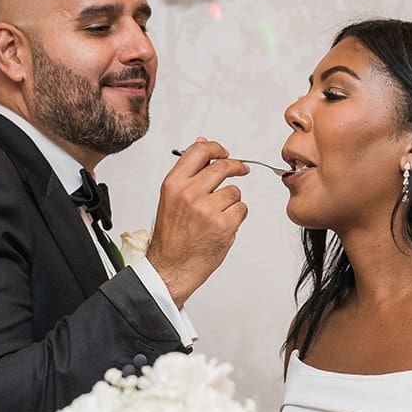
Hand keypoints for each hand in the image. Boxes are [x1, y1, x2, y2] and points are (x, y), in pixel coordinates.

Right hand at [145, 139, 248, 306]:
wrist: (171, 267)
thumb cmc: (171, 237)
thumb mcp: (171, 198)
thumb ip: (188, 172)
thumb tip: (201, 144)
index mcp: (174, 184)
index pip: (200, 152)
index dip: (216, 148)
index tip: (224, 152)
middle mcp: (190, 193)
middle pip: (223, 167)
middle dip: (235, 167)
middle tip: (241, 170)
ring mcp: (208, 209)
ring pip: (234, 192)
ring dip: (231, 202)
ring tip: (216, 216)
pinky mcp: (224, 225)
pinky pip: (241, 209)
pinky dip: (236, 218)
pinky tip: (221, 227)